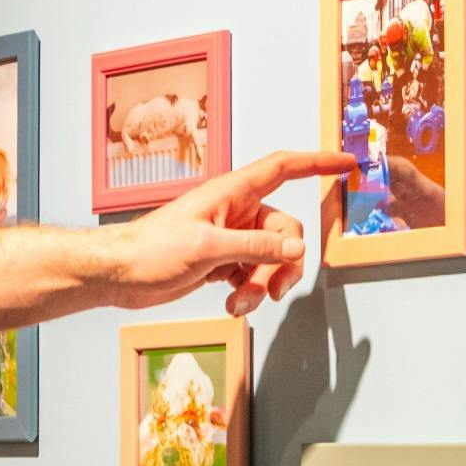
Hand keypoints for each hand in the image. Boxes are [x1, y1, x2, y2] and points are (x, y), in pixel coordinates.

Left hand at [100, 148, 354, 316]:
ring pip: (271, 257)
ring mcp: (230, 237)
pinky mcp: (222, 261)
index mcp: (231, 193)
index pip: (284, 168)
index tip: (346, 163)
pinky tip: (230, 302)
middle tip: (273, 289)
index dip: (317, 163)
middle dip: (284, 262)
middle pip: (285, 229)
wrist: (120, 275)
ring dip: (262, 284)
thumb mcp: (208, 248)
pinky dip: (248, 291)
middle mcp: (235, 212)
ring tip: (239, 302)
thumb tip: (296, 247)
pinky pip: (253, 274)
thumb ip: (256, 247)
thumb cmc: (150, 249)